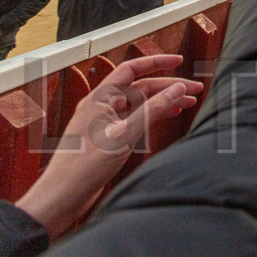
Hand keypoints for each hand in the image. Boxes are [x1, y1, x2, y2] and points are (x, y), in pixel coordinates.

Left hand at [15, 55, 202, 239]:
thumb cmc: (83, 167)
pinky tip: (167, 117)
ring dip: (163, 101)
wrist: (62, 196)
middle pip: (140, 87)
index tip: (178, 60)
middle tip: (193, 89)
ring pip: (140, 103)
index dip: (156, 63)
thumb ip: (153, 110)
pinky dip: (153, 115)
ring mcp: (105, 122)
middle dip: (168, 86)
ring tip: (187, 103)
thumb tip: (176, 90)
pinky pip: (135, 118)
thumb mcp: (125, 135)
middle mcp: (102, 106)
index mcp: (100, 99)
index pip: (131, 69)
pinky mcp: (108, 137)